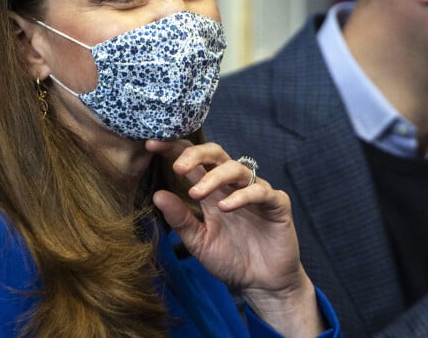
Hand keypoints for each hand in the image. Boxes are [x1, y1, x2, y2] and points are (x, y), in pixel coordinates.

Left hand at [146, 139, 323, 336]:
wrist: (262, 284)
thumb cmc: (230, 259)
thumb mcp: (198, 241)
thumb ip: (180, 219)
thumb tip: (157, 195)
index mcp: (211, 189)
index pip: (192, 160)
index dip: (174, 148)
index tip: (151, 144)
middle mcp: (232, 184)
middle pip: (215, 153)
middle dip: (195, 154)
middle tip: (177, 167)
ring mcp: (255, 191)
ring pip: (235, 168)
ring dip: (214, 177)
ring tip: (195, 192)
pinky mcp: (276, 203)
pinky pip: (260, 191)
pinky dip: (242, 196)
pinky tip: (225, 207)